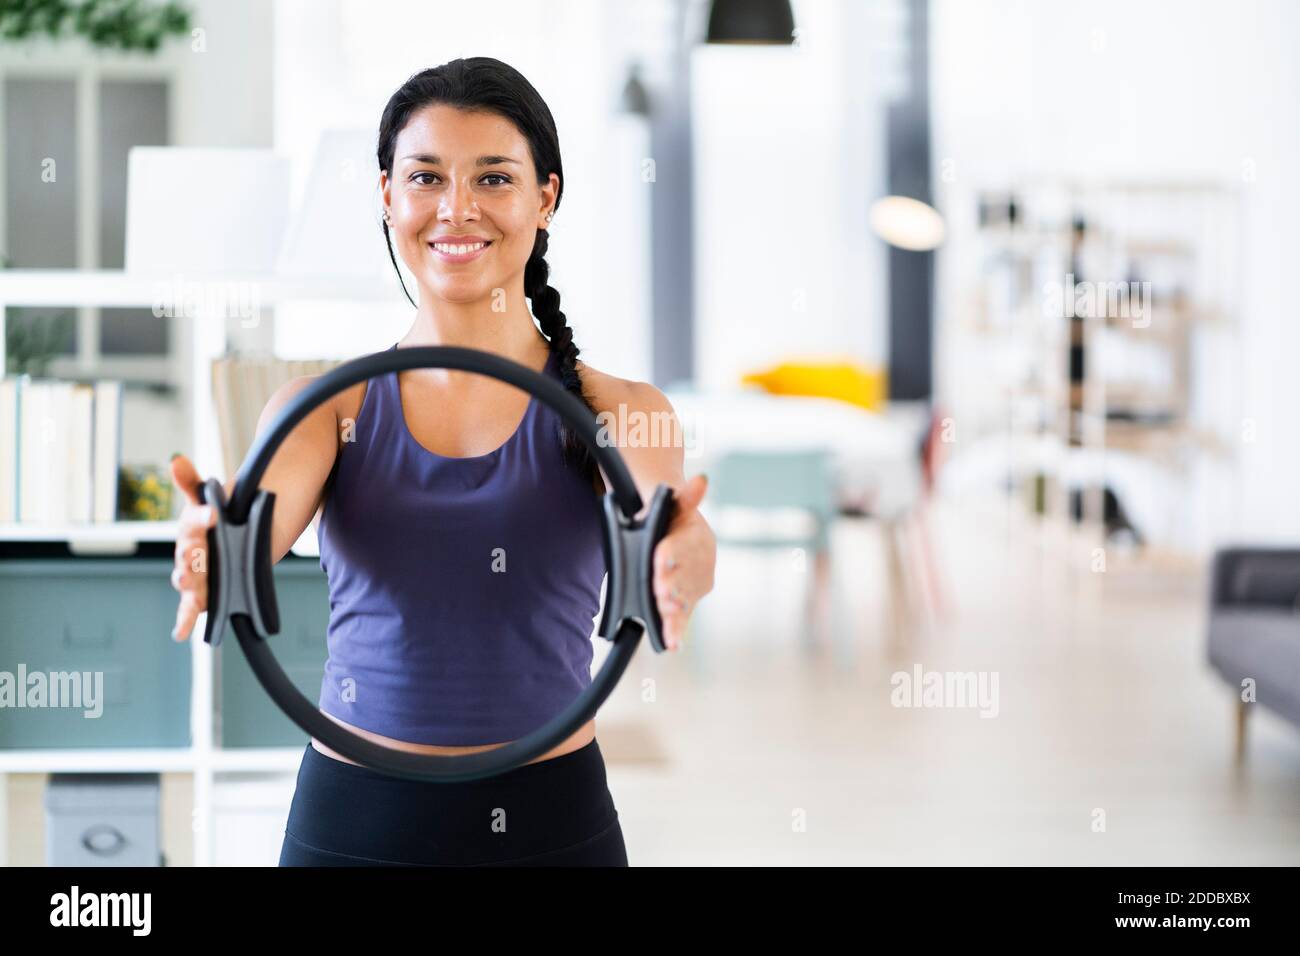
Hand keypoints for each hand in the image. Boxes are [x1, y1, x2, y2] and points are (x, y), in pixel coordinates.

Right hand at [169, 454, 216, 641]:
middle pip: (185, 554)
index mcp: (191, 528)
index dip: (202, 517)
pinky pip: (191, 609)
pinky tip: (179, 633)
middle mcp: (188, 553)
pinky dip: (184, 621)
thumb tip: (176, 460)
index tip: (214, 513)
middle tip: (196, 552)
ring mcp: (196, 575)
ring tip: (189, 581)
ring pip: (185, 580)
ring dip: (186, 581)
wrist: (234, 541)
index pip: (193, 521)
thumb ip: (194, 484)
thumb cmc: (218, 521)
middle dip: (190, 554)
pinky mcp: (204, 595)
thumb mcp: (211, 500)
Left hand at [652, 474, 715, 650]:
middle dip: (673, 585)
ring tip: (666, 616)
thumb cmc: (668, 515)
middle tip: (661, 592)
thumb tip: (702, 480)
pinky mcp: (690, 600)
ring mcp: (698, 583)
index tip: (661, 558)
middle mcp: (702, 562)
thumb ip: (686, 496)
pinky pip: (684, 616)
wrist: (672, 528)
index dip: (673, 553)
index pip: (686, 545)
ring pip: (686, 598)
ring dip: (675, 609)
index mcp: (698, 536)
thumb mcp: (673, 502)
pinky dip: (678, 631)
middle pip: (686, 576)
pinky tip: (672, 645)